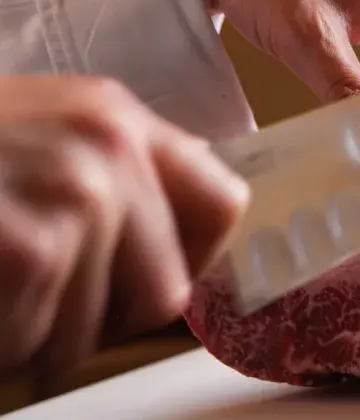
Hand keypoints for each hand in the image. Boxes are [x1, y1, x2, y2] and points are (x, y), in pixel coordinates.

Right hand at [0, 77, 248, 373]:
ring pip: (95, 331)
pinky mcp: (31, 251)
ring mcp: (73, 198)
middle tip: (34, 290)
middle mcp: (107, 151)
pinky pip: (36, 343)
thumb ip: (113, 178)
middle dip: (102, 317)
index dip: (195, 259)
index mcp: (116, 119)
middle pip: (165, 290)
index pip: (224, 204)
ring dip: (36, 334)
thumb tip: (181, 254)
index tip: (154, 280)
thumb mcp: (37, 135)